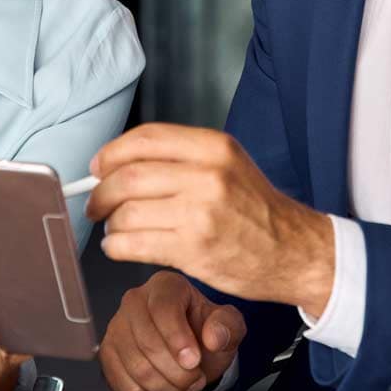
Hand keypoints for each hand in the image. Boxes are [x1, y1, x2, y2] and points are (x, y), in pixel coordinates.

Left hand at [86, 124, 334, 312]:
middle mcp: (207, 175)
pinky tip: (120, 247)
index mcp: (214, 147)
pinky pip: (133, 244)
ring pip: (126, 212)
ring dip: (110, 224)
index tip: (97, 167)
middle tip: (96, 204)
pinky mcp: (194, 249)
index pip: (145, 139)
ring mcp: (200, 213)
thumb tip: (118, 165)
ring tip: (116, 229)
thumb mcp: (229, 165)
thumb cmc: (257, 210)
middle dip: (100, 193)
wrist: (294, 251)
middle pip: (127, 177)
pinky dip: (116, 247)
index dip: (111, 153)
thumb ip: (180, 159)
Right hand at [101, 271, 245, 390]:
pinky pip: (122, 382)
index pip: (163, 309)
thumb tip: (214, 337)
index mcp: (165, 285)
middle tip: (196, 379)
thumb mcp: (228, 326)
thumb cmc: (205, 332)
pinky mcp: (107, 353)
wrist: (189, 349)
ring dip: (165, 386)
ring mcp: (116, 327)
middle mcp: (134, 300)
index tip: (194, 361)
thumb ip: (228, 326)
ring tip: (183, 385)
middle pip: (148, 342)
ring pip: (135, 366)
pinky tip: (162, 387)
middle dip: (177, 371)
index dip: (178, 339)